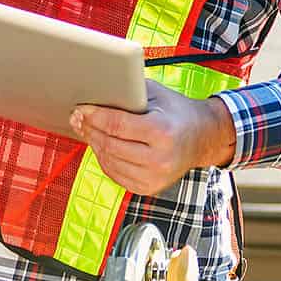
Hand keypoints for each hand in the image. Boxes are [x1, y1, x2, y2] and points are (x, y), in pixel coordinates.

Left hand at [70, 80, 236, 195]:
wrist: (203, 138)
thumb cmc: (177, 112)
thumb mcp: (157, 95)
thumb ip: (129, 93)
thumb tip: (96, 92)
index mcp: (162, 132)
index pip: (116, 125)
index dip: (94, 116)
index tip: (80, 109)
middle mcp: (159, 159)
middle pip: (110, 145)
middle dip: (90, 130)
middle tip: (77, 118)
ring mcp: (154, 178)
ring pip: (109, 161)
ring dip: (94, 144)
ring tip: (87, 130)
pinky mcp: (149, 188)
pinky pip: (116, 174)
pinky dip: (104, 159)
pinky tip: (101, 146)